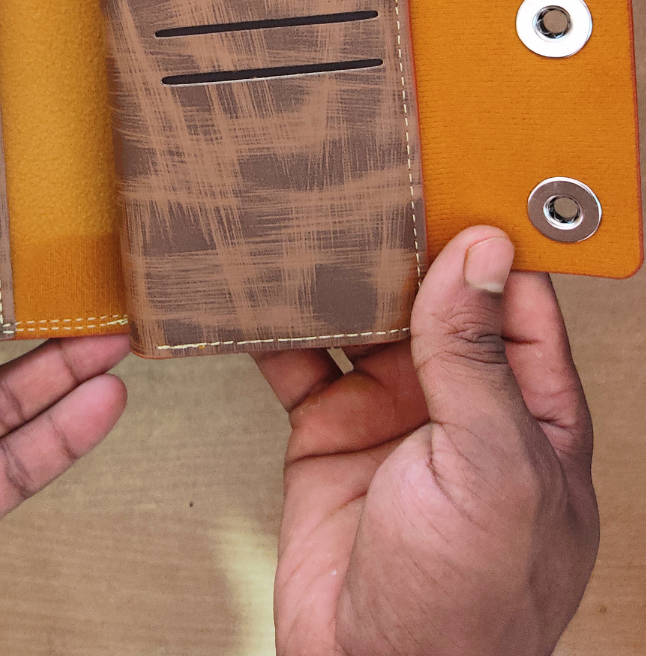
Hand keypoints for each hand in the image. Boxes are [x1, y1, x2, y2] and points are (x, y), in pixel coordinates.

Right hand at [254, 226, 598, 655]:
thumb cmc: (467, 601)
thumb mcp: (491, 467)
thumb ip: (476, 358)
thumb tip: (480, 258)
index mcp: (528, 408)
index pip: (515, 301)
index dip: (487, 243)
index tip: (453, 184)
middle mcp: (459, 402)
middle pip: (430, 300)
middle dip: (400, 249)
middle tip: (365, 186)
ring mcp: (390, 412)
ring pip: (361, 321)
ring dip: (335, 281)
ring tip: (306, 225)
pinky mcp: (327, 428)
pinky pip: (299, 361)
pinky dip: (275, 327)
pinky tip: (256, 294)